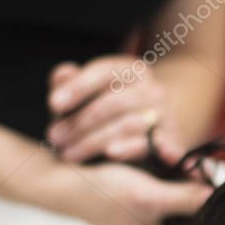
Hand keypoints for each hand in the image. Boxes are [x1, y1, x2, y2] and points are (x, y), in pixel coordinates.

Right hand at [38, 159, 212, 224]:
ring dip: (184, 170)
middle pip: (204, 215)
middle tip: (178, 159)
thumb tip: (218, 197)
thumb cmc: (102, 196)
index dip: (212, 210)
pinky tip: (162, 152)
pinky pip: (183, 186)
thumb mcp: (147, 198)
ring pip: (195, 197)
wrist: (70, 181)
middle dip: (194, 183)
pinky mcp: (164, 207)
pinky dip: (175, 169)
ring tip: (164, 151)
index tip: (203, 181)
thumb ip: (186, 199)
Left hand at [45, 56, 185, 164]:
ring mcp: (165, 114)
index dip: (77, 87)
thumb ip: (72, 82)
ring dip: (94, 142)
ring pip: (128, 127)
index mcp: (132, 69)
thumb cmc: (110, 109)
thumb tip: (62, 75)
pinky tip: (121, 154)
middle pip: (113, 103)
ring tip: (69, 154)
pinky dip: (144, 149)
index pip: (103, 73)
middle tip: (54, 138)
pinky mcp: (172, 140)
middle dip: (80, 122)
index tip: (52, 105)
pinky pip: (154, 146)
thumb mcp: (91, 91)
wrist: (157, 123)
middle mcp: (152, 88)